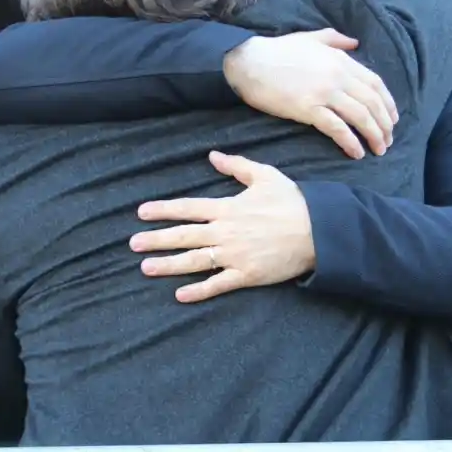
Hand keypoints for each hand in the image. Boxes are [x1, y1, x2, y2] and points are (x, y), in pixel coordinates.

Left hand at [129, 151, 315, 302]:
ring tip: (146, 267)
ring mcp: (235, 255)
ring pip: (194, 261)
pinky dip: (198, 291)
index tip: (142, 212)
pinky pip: (218, 284)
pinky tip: (179, 295)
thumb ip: (236, 166)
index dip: (163, 210)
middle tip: (133, 243)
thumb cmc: (293, 201)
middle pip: (184, 236)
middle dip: (156, 239)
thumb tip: (212, 156)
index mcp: (228, 208)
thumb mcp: (265, 175)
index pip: (188, 208)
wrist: (318, 230)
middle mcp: (226, 232)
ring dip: (168, 265)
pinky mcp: (247, 275)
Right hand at [222, 30, 397, 158]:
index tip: (393, 118)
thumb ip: (335, 39)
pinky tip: (356, 153)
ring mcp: (324, 92)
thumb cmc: (277, 50)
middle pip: (372, 103)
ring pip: (360, 117)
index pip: (375, 83)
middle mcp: (337, 75)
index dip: (388, 103)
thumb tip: (355, 42)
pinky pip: (337, 128)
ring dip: (374, 135)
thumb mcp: (310, 38)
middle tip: (388, 140)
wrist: (248, 62)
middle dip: (385, 124)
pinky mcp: (308, 109)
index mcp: (340, 59)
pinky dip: (350, 142)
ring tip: (379, 150)